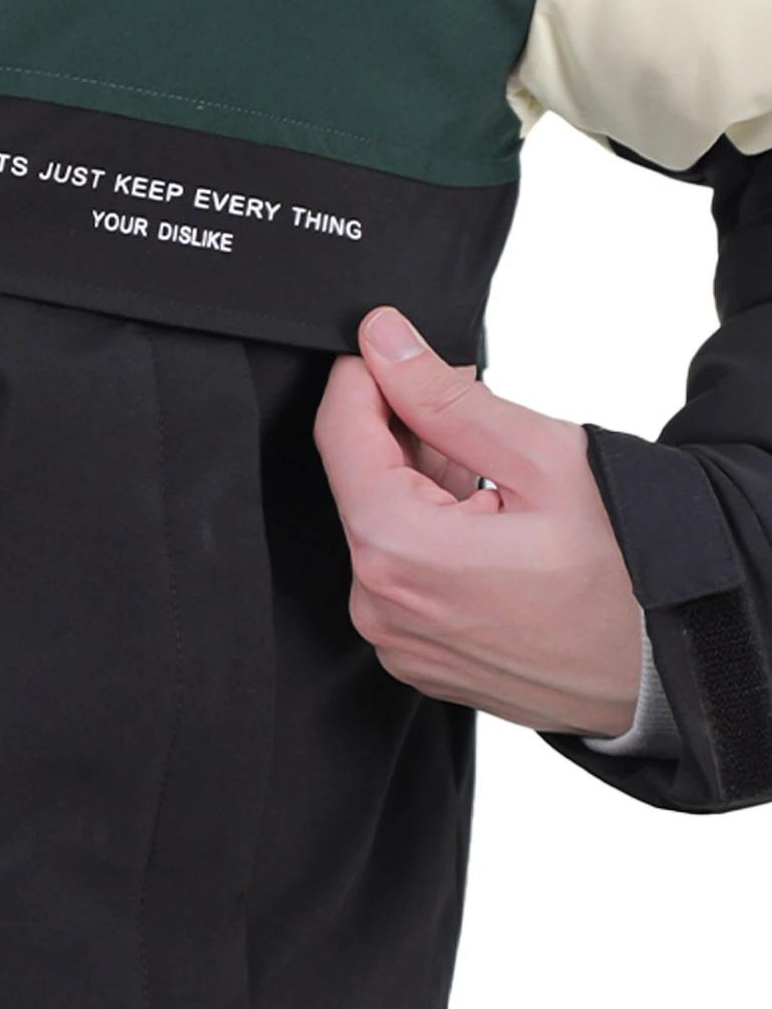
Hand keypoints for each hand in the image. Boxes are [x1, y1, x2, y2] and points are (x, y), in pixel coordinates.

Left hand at [313, 307, 643, 735]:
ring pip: (381, 529)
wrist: (670, 665)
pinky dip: (433, 541)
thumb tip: (382, 343)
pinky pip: (402, 578)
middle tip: (475, 418)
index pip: (338, 433)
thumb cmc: (628, 572)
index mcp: (399, 552)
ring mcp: (396, 641)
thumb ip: (446, 397)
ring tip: (499, 486)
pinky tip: (491, 531)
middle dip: (406, 434)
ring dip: (423, 489)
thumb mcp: (544, 459)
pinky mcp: (416, 658)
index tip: (393, 345)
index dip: (364, 375)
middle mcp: (379, 606)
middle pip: (359, 483)